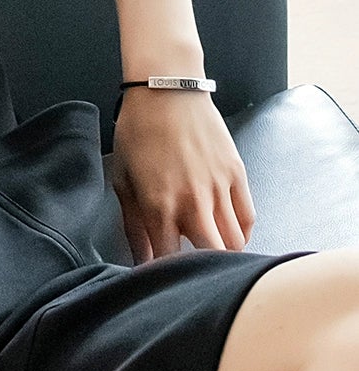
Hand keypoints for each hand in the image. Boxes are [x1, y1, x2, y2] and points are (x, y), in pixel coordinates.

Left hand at [109, 87, 254, 262]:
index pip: (168, 262)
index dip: (164, 275)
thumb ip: (133, 225)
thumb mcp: (123, 180)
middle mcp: (194, 202)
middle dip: (201, 270)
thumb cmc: (137, 134)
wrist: (166, 92)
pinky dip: (240, 232)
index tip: (159, 278)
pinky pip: (248, 218)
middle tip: (190, 268)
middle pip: (213, 259)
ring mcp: (219, 189)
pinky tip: (225, 231)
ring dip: (222, 252)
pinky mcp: (237, 175)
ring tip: (208, 250)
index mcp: (160, 206)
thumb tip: (140, 258)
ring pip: (235, 243)